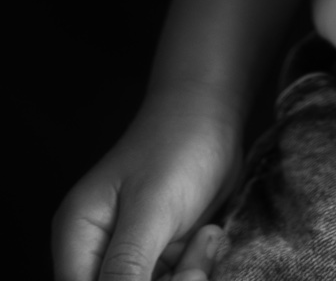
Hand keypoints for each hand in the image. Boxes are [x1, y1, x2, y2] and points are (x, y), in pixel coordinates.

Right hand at [53, 88, 239, 280]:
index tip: (163, 276)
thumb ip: (125, 265)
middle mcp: (98, 251)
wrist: (214, 114)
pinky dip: (195, 268)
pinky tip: (209, 235)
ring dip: (186, 277)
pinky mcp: (159, 254)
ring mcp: (131, 254)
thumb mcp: (152, 208)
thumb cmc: (178, 146)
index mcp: (78, 237)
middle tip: (194, 268)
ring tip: (206, 237)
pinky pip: (174, 280)